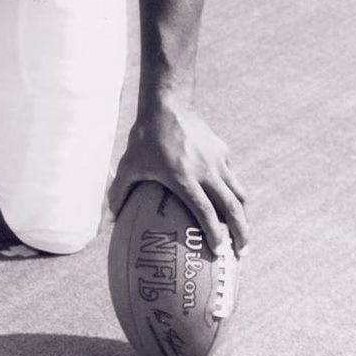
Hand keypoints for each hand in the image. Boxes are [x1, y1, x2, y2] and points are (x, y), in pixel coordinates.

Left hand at [108, 97, 248, 256]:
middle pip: (233, 207)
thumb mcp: (128, 164)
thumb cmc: (144, 136)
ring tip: (244, 232)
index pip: (206, 213)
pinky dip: (233, 191)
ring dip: (244, 215)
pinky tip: (227, 199)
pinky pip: (231, 175)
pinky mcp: (222, 149)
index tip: (219, 253)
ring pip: (239, 192)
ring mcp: (217, 160)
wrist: (167, 102)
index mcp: (184, 178)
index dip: (215, 235)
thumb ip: (119, 193)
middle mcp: (206, 171)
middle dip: (241, 233)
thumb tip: (111, 220)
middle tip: (241, 253)